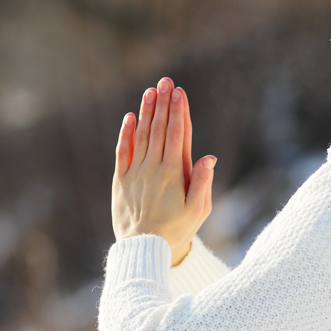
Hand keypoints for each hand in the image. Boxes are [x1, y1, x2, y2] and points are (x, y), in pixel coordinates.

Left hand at [112, 77, 216, 265]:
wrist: (143, 249)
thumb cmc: (176, 230)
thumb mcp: (198, 210)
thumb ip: (203, 182)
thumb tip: (209, 157)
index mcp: (174, 173)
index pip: (177, 135)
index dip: (178, 112)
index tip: (179, 93)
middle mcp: (153, 168)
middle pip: (159, 129)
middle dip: (163, 103)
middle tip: (166, 82)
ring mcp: (135, 173)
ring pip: (141, 136)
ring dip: (146, 112)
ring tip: (150, 91)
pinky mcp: (121, 181)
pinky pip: (122, 152)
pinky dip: (126, 134)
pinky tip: (129, 117)